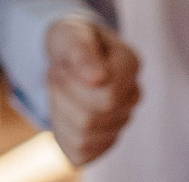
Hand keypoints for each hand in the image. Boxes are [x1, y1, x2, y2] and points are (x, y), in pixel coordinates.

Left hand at [45, 15, 140, 164]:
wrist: (66, 55)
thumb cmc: (69, 41)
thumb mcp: (68, 34)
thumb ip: (81, 50)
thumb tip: (99, 78)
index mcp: (129, 64)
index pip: (107, 96)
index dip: (74, 83)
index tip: (64, 64)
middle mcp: (132, 96)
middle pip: (91, 119)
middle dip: (62, 96)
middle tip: (56, 74)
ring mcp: (122, 121)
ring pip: (83, 137)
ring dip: (59, 111)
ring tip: (60, 89)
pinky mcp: (104, 143)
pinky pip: (80, 153)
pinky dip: (62, 132)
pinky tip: (64, 111)